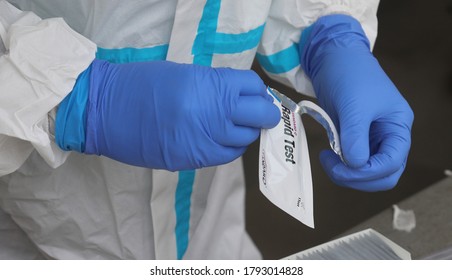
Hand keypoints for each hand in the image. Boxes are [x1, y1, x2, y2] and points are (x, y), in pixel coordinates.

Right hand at [56, 60, 279, 170]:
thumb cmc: (142, 84)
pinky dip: (231, 148)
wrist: (107, 111)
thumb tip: (238, 97)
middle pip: (260, 116)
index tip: (256, 96)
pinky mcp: (193, 159)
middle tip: (259, 114)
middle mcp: (213, 113)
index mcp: (210, 85)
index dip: (258, 92)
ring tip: (236, 127)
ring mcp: (205, 140)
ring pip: (245, 139)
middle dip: (264, 114)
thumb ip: (215, 86)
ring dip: (246, 132)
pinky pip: (226, 156)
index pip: (253, 88)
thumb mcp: (184, 74)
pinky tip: (222, 141)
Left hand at [299, 14, 413, 190]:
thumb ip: (356, 137)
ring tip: (328, 159)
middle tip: (333, 168)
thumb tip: (355, 165)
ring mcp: (371, 137)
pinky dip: (341, 164)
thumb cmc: (349, 75)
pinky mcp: (355, 137)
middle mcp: (388, 135)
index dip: (370, 172)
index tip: (345, 168)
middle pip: (384, 173)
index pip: (393, 162)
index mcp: (397, 126)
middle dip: (359, 177)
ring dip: (348, 173)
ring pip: (367, 170)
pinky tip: (328, 154)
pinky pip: (353, 160)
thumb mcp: (354, 106)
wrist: (332, 58)